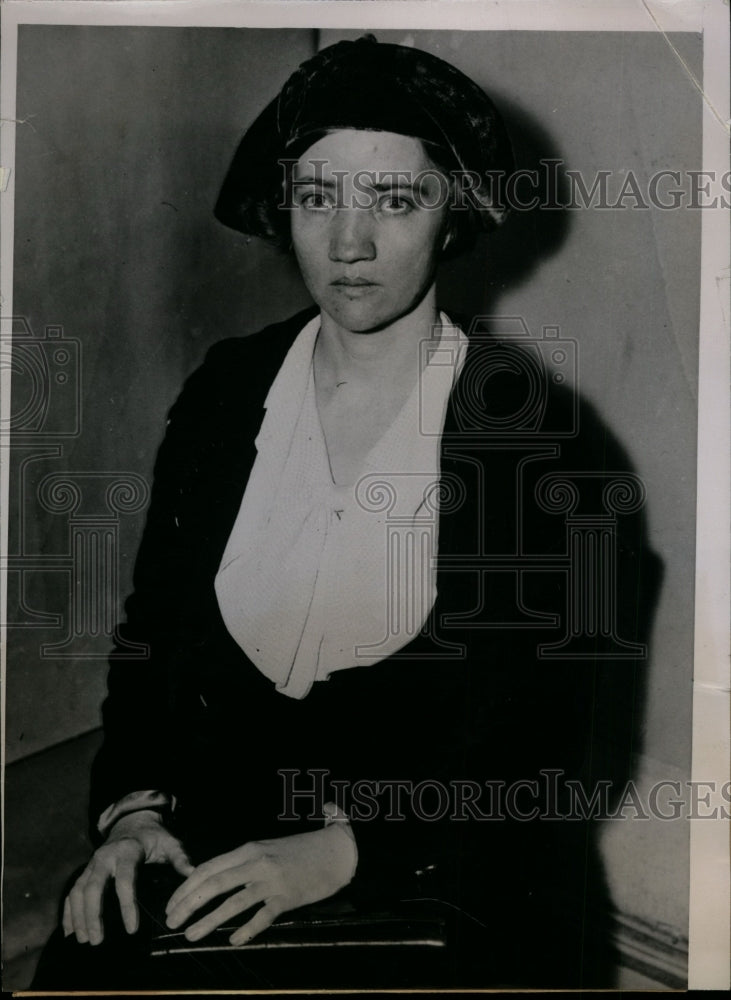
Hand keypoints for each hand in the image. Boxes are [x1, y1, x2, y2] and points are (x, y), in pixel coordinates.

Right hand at [63, 809, 192, 944]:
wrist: (134, 821)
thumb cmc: (154, 837)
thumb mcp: (170, 843)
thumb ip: (180, 858)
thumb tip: (192, 874)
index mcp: (127, 851)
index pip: (124, 880)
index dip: (127, 905)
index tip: (132, 929)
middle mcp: (105, 857)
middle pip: (93, 887)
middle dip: (93, 915)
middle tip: (98, 941)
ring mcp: (92, 864)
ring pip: (79, 890)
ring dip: (78, 916)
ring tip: (84, 940)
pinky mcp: (86, 871)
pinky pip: (73, 891)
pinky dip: (69, 911)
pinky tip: (69, 931)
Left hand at [165, 824, 355, 944]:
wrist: (335, 851)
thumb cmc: (300, 850)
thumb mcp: (267, 848)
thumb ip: (242, 861)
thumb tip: (213, 877)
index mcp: (248, 849)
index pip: (208, 868)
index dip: (185, 887)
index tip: (172, 904)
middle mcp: (256, 863)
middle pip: (213, 884)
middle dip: (187, 904)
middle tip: (171, 922)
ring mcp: (271, 881)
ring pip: (232, 903)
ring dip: (208, 921)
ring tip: (191, 935)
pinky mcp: (287, 897)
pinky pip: (262, 916)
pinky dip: (246, 930)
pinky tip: (234, 941)